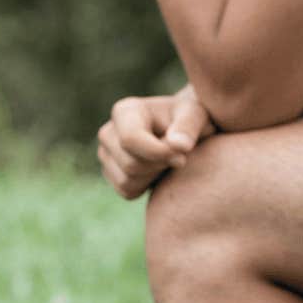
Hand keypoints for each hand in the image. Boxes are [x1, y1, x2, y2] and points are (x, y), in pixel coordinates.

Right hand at [95, 85, 217, 199]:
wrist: (183, 132)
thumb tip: (178, 145)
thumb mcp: (197, 114)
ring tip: (169, 160)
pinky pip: (127, 192)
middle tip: (180, 157)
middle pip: (130, 164)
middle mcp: (109, 132)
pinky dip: (147, 186)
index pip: (130, 139)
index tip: (183, 154)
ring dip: (155, 176)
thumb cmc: (190, 118)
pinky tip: (159, 169)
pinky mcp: (110, 173)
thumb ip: (188, 127)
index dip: (158, 152)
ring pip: (127, 181)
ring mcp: (106, 154)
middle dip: (160, 165)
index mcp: (125, 111)